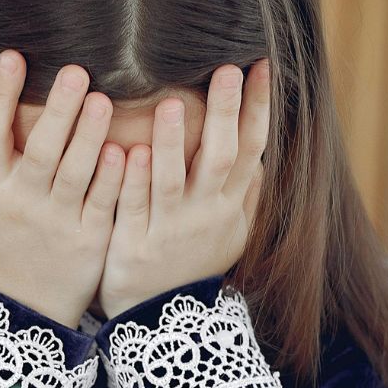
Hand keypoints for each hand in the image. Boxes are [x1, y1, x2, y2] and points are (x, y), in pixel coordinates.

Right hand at [0, 50, 126, 327]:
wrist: (29, 302)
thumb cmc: (3, 236)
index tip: (12, 56)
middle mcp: (20, 204)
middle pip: (38, 152)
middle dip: (57, 111)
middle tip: (75, 70)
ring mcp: (56, 223)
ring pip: (74, 174)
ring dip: (88, 137)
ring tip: (102, 99)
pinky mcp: (89, 239)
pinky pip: (102, 203)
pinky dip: (112, 178)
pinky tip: (123, 149)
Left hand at [97, 60, 269, 318]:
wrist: (162, 322)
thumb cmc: (193, 267)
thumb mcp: (230, 235)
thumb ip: (246, 196)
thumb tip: (261, 159)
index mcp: (230, 205)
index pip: (250, 147)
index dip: (257, 106)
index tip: (260, 64)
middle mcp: (206, 214)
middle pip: (220, 157)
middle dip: (225, 113)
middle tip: (226, 69)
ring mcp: (171, 229)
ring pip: (173, 180)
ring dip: (172, 142)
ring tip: (169, 103)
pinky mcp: (135, 244)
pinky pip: (134, 208)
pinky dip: (132, 181)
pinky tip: (126, 151)